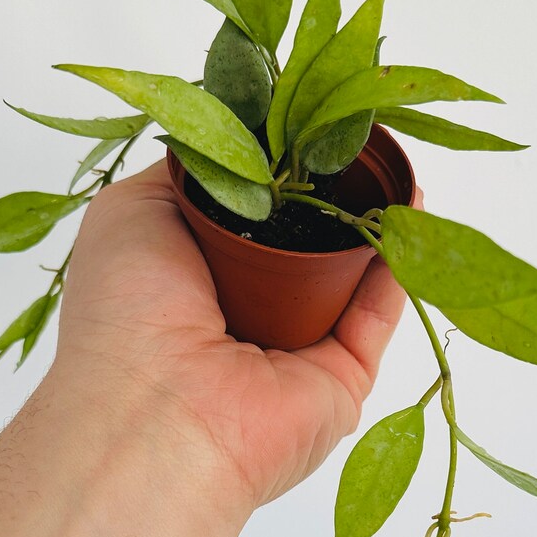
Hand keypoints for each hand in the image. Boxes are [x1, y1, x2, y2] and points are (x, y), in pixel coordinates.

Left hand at [53, 159, 418, 509]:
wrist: (156, 415)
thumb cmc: (126, 313)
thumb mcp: (134, 212)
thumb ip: (192, 171)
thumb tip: (237, 135)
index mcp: (193, 279)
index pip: (248, 213)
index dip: (274, 168)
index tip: (303, 121)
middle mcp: (246, 313)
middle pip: (304, 240)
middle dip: (329, 191)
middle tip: (356, 137)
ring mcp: (298, 348)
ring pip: (350, 273)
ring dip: (371, 221)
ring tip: (392, 164)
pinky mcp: (344, 377)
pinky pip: (379, 312)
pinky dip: (399, 262)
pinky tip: (410, 208)